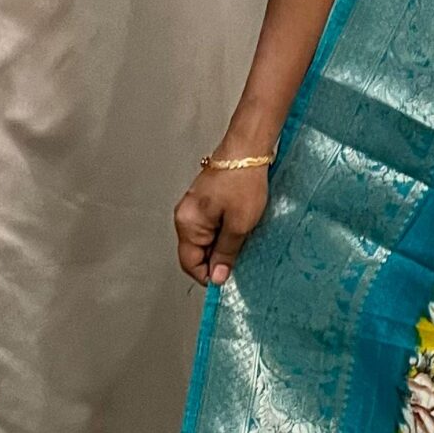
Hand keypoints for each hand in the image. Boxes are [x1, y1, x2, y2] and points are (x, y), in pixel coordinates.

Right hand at [174, 154, 270, 287]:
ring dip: (223, 247)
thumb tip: (218, 276)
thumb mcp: (239, 225)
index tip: (227, 282)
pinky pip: (212, 227)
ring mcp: (195, 209)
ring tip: (243, 242)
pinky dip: (225, 234)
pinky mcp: (207, 203)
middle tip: (240, 261)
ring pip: (206, 241)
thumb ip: (226, 253)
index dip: (208, 276)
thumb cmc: (242, 181)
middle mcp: (186, 216)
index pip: (189, 263)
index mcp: (187, 223)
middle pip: (196, 253)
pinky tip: (240, 231)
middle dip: (217, 261)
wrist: (248, 150)